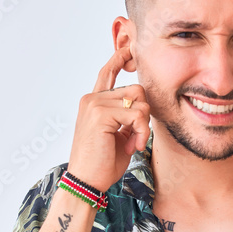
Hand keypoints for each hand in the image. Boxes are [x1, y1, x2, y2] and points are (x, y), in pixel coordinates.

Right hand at [66, 47, 150, 190]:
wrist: (87, 182)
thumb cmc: (102, 163)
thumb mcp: (119, 135)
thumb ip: (127, 117)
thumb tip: (143, 106)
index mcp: (93, 102)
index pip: (108, 72)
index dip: (120, 57)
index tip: (131, 48)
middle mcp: (92, 99)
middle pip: (137, 89)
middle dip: (144, 115)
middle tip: (138, 138)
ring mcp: (94, 104)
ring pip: (140, 101)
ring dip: (144, 126)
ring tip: (134, 143)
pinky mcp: (100, 114)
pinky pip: (138, 114)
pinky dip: (142, 132)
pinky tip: (133, 146)